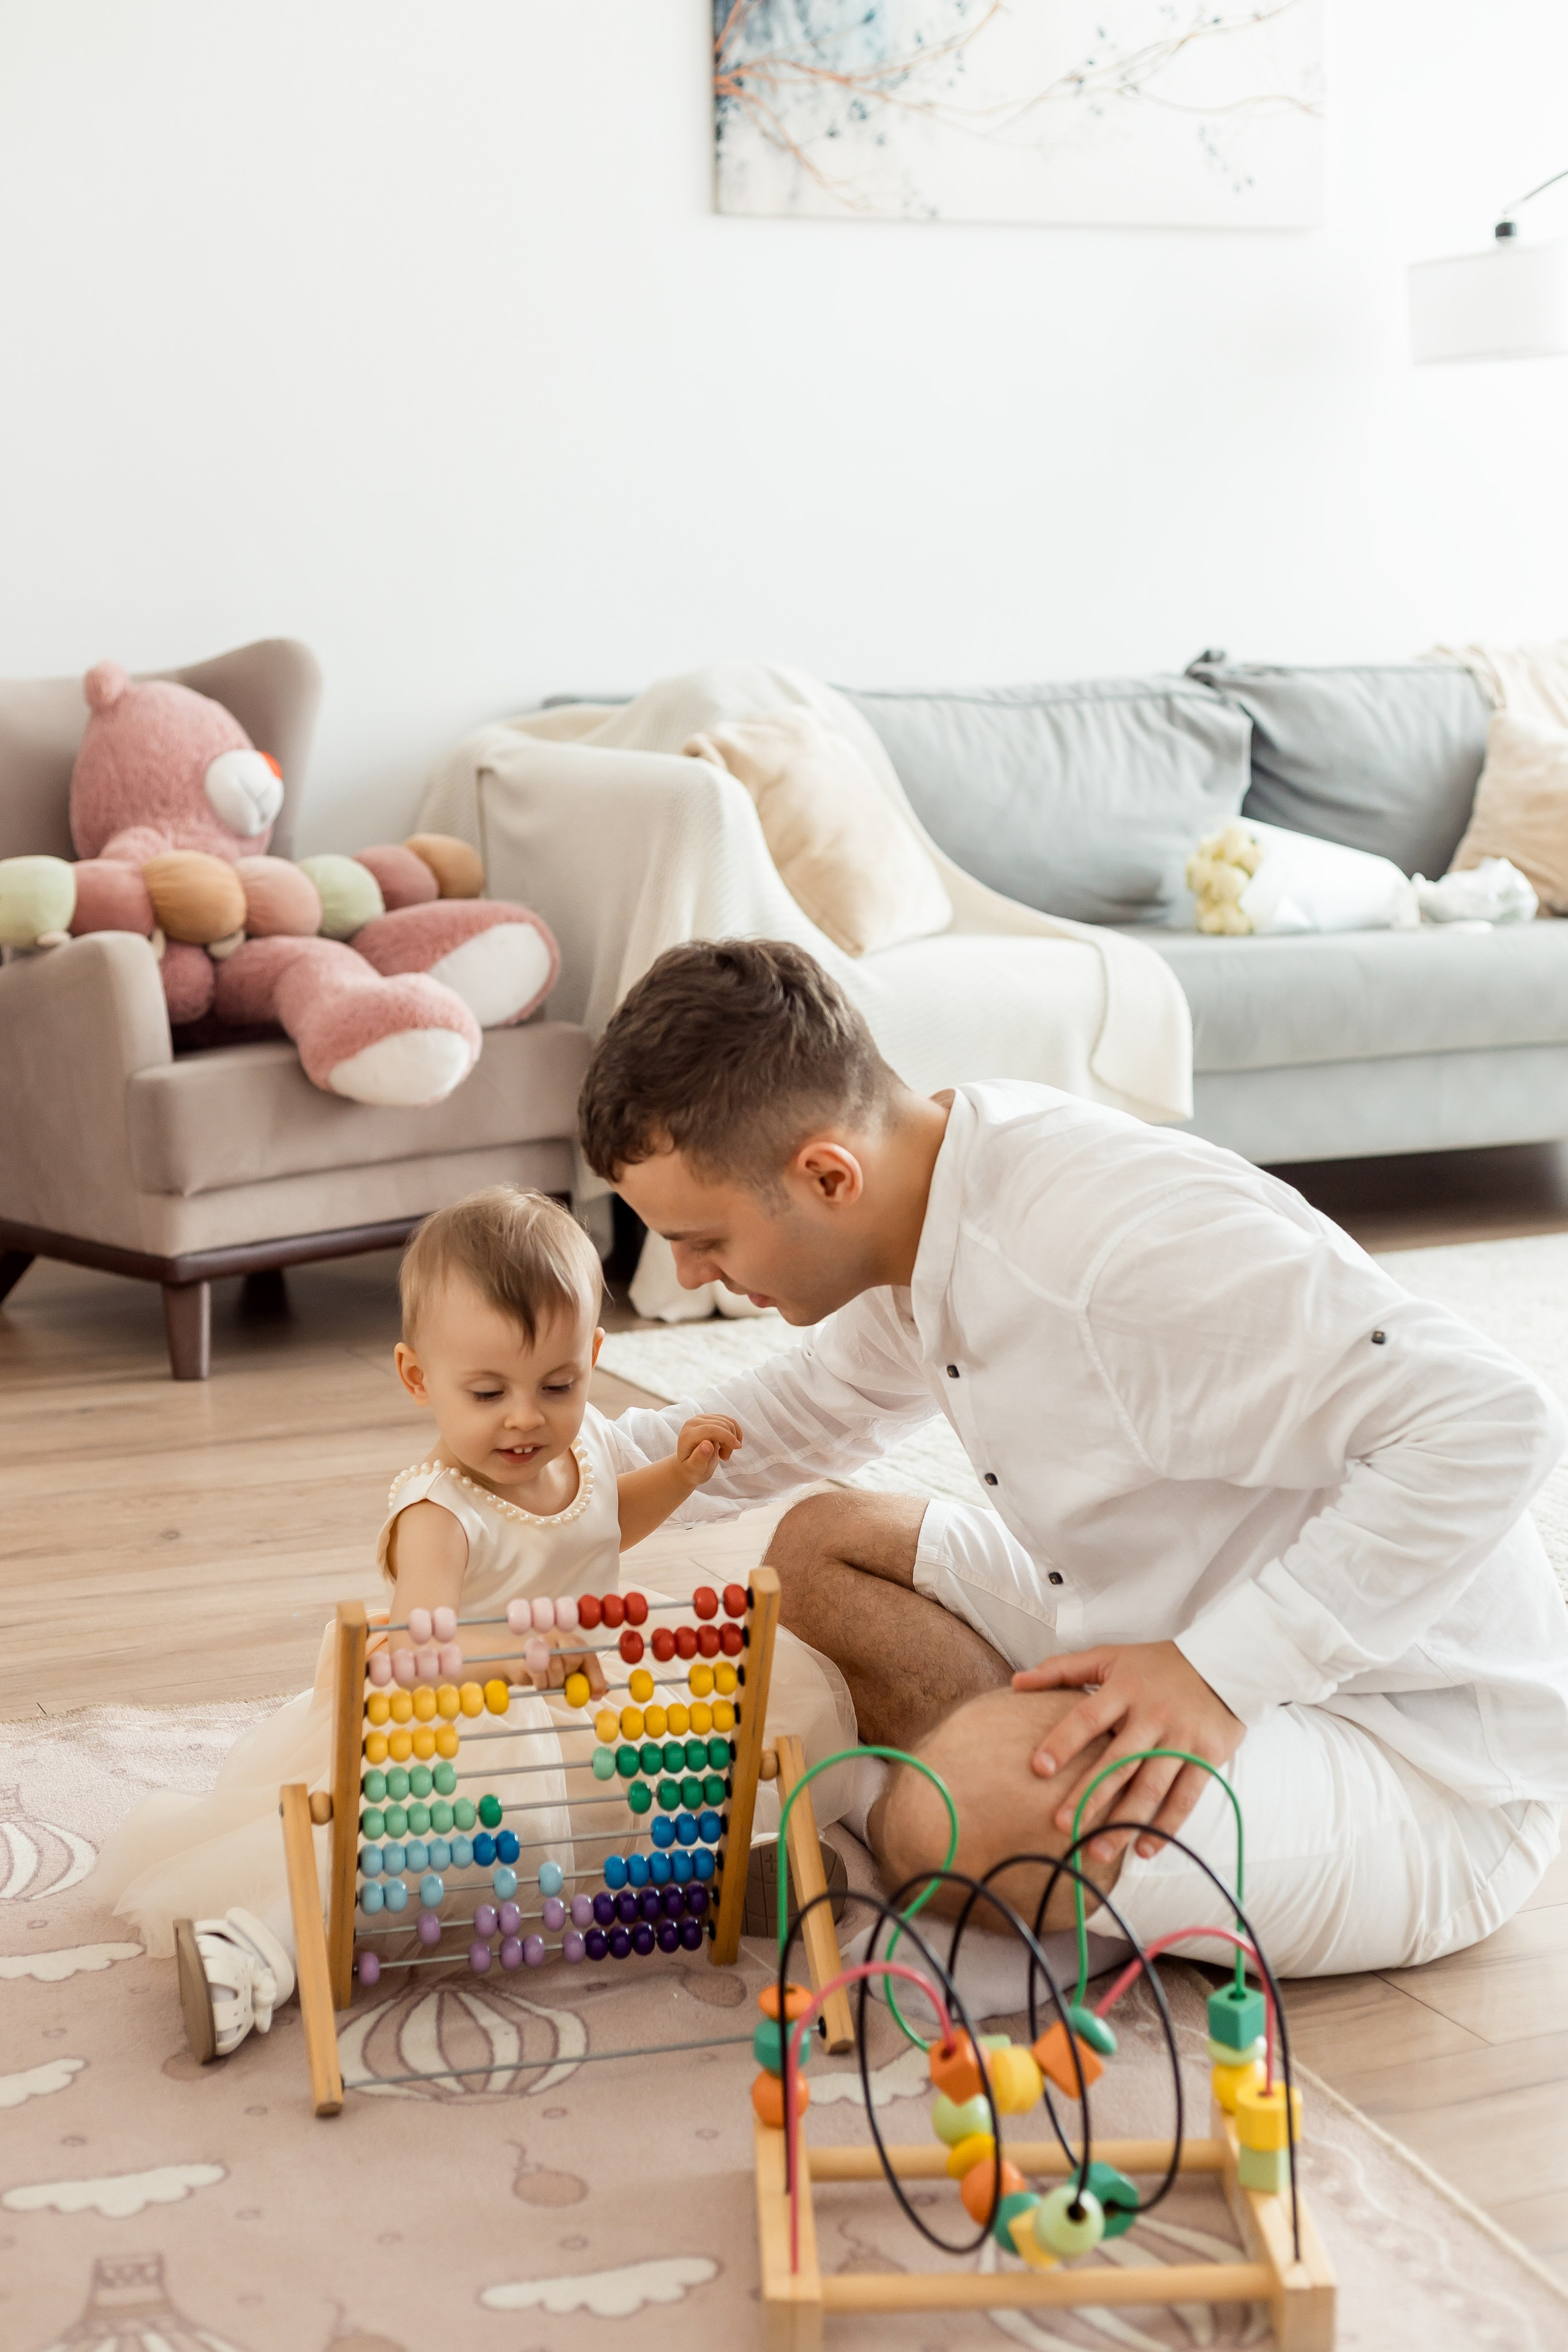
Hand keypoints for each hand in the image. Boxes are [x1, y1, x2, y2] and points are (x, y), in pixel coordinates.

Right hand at [516, 1628, 607, 1698]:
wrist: (514, 1661)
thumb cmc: (546, 1668)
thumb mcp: (569, 1673)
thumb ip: (585, 1679)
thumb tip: (604, 1691)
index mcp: (575, 1642)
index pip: (590, 1658)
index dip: (596, 1677)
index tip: (596, 1694)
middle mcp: (561, 1638)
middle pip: (573, 1661)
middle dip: (567, 1678)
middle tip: (561, 1683)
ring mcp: (543, 1643)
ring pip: (556, 1669)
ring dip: (552, 1683)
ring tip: (548, 1681)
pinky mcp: (528, 1654)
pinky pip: (540, 1675)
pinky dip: (541, 1684)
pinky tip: (538, 1681)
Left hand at [674, 1414, 742, 1491]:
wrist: (690, 1466)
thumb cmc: (692, 1470)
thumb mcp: (695, 1469)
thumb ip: (699, 1458)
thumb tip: (706, 1444)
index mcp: (687, 1436)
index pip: (710, 1430)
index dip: (726, 1436)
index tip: (737, 1447)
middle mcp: (693, 1423)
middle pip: (720, 1424)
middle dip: (729, 1441)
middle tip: (725, 1457)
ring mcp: (701, 1419)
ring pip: (726, 1421)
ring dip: (732, 1438)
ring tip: (724, 1453)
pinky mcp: (709, 1418)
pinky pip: (728, 1420)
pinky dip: (734, 1432)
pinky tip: (731, 1444)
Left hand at [1012, 1640, 1242, 1862]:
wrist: (1224, 1664)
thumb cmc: (1157, 1665)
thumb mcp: (1110, 1657)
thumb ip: (1063, 1670)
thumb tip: (1016, 1683)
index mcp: (1125, 1688)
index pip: (1088, 1717)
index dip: (1063, 1742)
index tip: (1039, 1768)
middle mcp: (1153, 1715)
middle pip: (1117, 1761)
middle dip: (1090, 1795)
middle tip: (1063, 1826)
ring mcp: (1182, 1738)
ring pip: (1150, 1787)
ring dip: (1124, 1822)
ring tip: (1097, 1851)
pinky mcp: (1208, 1757)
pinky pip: (1185, 1797)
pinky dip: (1165, 1825)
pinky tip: (1143, 1849)